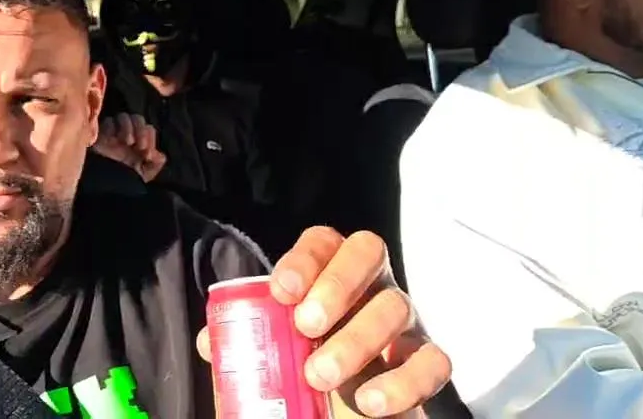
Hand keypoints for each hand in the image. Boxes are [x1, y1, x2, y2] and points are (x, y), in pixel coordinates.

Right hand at [92, 112, 166, 181]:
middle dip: (141, 131)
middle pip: (138, 118)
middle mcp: (128, 134)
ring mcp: (114, 132)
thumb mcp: (146, 173)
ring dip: (128, 127)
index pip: (149, 129)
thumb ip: (156, 162)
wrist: (107, 183)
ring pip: (123, 117)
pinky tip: (113, 141)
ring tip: (127, 142)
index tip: (148, 155)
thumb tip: (158, 154)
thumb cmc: (126, 178)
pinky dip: (112, 128)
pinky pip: (108, 121)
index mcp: (140, 141)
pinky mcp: (102, 133)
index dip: (150, 139)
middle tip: (140, 146)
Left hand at [197, 228, 450, 417]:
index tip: (280, 291)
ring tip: (320, 375)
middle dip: (336, 285)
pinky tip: (369, 403)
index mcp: (330, 275)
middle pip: (368, 253)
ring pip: (396, 306)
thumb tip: (210, 340)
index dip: (304, 259)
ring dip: (357, 339)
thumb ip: (243, 342)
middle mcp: (370, 286)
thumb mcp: (269, 356)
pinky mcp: (426, 365)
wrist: (341, 417)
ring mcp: (404, 323)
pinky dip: (402, 382)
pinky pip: (432, 361)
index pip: (324, 241)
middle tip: (305, 327)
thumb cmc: (304, 373)